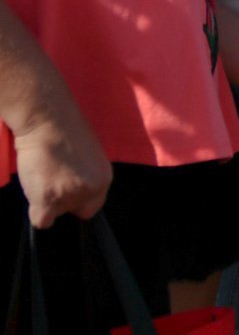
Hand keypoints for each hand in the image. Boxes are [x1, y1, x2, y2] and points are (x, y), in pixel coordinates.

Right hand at [13, 108, 111, 227]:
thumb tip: (76, 189)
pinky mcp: (49, 198)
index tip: (67, 191)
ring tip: (42, 174)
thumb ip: (86, 176)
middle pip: (75, 211)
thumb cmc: (64, 131)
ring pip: (55, 214)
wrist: (48, 120)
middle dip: (63, 202)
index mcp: (103, 178)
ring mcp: (70, 195)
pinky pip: (41, 220)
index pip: (94, 205)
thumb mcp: (87, 156)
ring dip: (45, 200)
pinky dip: (34, 210)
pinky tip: (34, 188)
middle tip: (51, 180)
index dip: (78, 200)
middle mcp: (91, 189)